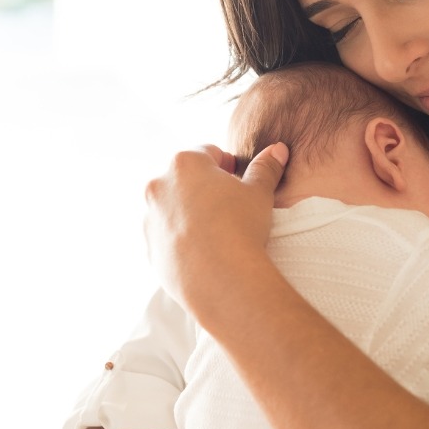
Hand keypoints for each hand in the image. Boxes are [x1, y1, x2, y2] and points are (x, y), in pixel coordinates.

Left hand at [144, 142, 288, 318]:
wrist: (221, 279)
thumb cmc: (241, 227)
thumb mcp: (259, 193)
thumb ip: (265, 168)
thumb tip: (278, 149)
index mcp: (184, 164)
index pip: (208, 152)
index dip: (227, 164)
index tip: (238, 179)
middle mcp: (159, 186)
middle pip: (185, 178)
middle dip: (205, 187)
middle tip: (229, 205)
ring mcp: (151, 218)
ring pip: (173, 208)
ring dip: (190, 212)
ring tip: (217, 231)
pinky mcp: (150, 248)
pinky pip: (167, 237)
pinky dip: (182, 239)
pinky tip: (205, 250)